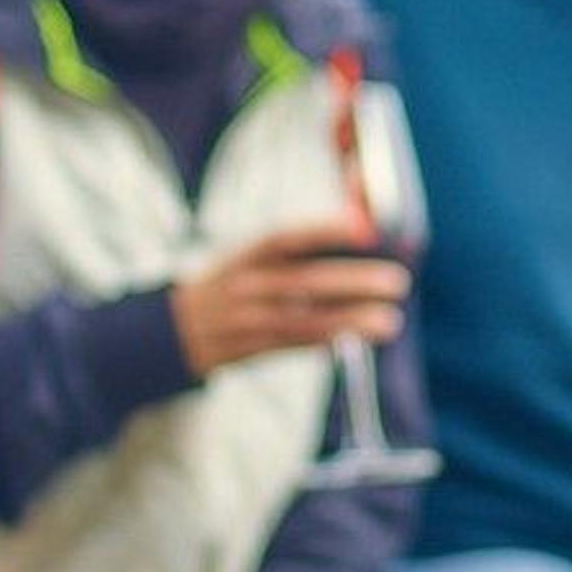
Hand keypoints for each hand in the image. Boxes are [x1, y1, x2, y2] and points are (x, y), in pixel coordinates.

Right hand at [170, 217, 411, 378]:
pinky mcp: (253, 349)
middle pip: (304, 281)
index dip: (325, 231)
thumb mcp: (252, 257)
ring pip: (305, 320)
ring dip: (351, 320)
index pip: (287, 237)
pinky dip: (329, 340)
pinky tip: (359, 338)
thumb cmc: (230, 284)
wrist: (175, 328)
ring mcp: (249, 319)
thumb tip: (360, 222)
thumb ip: (300, 247)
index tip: (365, 229)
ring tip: (390, 322)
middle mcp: (248, 285)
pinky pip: (296, 345)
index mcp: (248, 254)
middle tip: (396, 282)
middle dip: (354, 282)